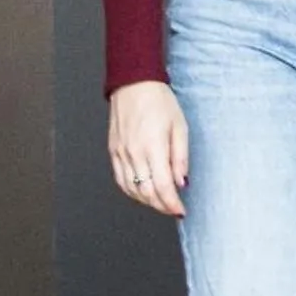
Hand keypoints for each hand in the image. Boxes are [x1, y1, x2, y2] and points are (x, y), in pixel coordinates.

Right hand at [108, 82, 188, 216]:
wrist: (134, 85)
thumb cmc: (160, 102)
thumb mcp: (180, 127)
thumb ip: (180, 157)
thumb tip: (181, 182)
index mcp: (153, 147)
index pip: (162, 186)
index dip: (172, 203)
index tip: (181, 211)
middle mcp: (134, 153)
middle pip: (146, 192)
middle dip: (161, 206)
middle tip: (174, 209)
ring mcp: (121, 153)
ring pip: (132, 189)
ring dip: (147, 201)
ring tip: (161, 202)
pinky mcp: (113, 151)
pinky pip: (120, 179)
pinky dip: (132, 191)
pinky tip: (143, 192)